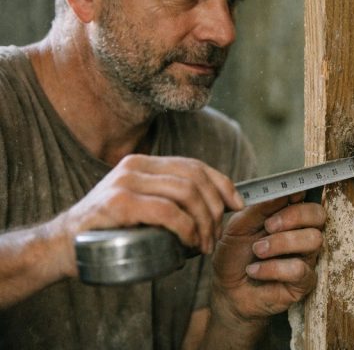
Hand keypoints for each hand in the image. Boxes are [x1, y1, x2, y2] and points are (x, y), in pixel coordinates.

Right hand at [56, 154, 243, 275]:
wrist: (60, 246)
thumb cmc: (107, 232)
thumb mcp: (140, 207)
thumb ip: (167, 199)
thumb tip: (214, 207)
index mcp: (144, 164)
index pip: (195, 166)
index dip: (222, 184)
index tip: (236, 205)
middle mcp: (136, 166)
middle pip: (196, 178)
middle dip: (215, 208)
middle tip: (214, 236)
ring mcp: (126, 182)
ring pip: (187, 194)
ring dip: (204, 223)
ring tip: (202, 245)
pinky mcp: (119, 203)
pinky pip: (168, 212)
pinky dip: (187, 229)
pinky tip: (189, 243)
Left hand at [209, 193, 325, 324]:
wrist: (226, 290)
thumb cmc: (234, 255)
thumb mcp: (238, 226)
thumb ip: (258, 208)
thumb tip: (281, 193)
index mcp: (288, 216)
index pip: (306, 198)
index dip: (298, 195)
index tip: (287, 195)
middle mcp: (302, 234)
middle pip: (318, 215)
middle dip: (295, 216)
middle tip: (269, 225)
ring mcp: (306, 257)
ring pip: (313, 240)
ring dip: (282, 243)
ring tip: (257, 250)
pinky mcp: (304, 282)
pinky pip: (300, 269)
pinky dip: (273, 268)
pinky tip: (254, 270)